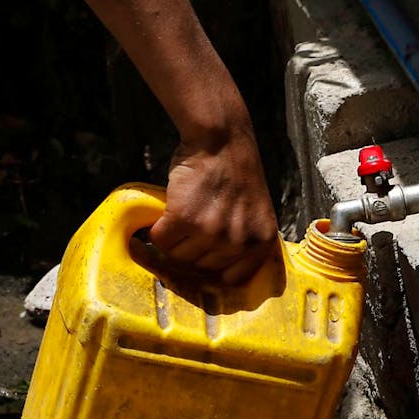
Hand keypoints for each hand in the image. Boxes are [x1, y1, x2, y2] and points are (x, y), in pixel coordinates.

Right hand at [149, 129, 277, 284]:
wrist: (221, 140)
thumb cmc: (236, 172)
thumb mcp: (255, 211)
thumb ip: (244, 238)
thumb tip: (220, 271)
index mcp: (261, 242)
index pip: (233, 278)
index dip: (215, 266)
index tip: (207, 254)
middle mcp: (238, 243)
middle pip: (201, 266)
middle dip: (193, 247)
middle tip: (193, 223)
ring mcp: (211, 232)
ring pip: (178, 256)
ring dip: (175, 238)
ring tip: (183, 214)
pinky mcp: (184, 220)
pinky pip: (161, 240)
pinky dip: (157, 229)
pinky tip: (165, 214)